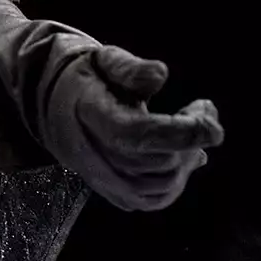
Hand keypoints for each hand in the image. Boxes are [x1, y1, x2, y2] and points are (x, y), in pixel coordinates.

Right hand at [37, 43, 224, 211]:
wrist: (50, 103)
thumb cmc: (85, 78)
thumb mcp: (103, 59)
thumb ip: (128, 67)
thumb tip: (160, 75)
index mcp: (88, 114)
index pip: (136, 133)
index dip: (180, 132)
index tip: (210, 115)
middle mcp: (89, 152)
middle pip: (151, 164)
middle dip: (188, 142)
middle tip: (203, 113)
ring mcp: (97, 176)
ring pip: (154, 189)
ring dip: (185, 164)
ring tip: (194, 134)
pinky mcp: (107, 189)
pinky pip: (148, 201)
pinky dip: (175, 184)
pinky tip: (185, 157)